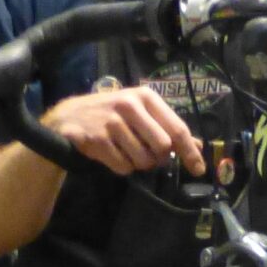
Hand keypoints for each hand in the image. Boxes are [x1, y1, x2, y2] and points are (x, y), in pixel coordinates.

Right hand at [45, 84, 205, 176]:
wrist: (67, 118)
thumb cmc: (110, 115)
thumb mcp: (140, 113)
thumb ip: (168, 128)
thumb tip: (199, 146)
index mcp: (145, 96)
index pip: (177, 128)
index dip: (190, 152)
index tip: (199, 169)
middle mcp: (130, 105)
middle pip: (163, 147)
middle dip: (158, 158)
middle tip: (147, 156)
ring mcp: (112, 122)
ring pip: (142, 160)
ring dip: (137, 164)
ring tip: (124, 152)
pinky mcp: (97, 139)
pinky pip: (122, 166)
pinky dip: (120, 167)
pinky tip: (111, 155)